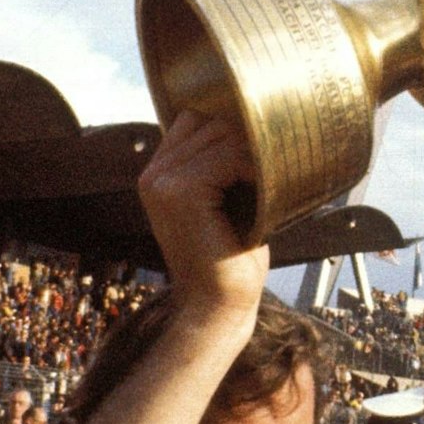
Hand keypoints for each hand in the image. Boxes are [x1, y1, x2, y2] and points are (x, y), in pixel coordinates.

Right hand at [135, 110, 269, 318]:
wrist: (219, 303)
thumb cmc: (231, 256)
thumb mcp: (224, 202)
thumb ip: (222, 166)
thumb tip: (256, 126)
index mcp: (158, 174)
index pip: (194, 119)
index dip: (230, 131)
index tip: (258, 156)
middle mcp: (153, 174)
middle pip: (209, 121)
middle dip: (245, 141)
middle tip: (270, 171)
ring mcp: (162, 182)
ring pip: (220, 134)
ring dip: (252, 155)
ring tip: (267, 184)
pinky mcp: (180, 192)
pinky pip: (227, 156)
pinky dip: (253, 168)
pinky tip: (263, 192)